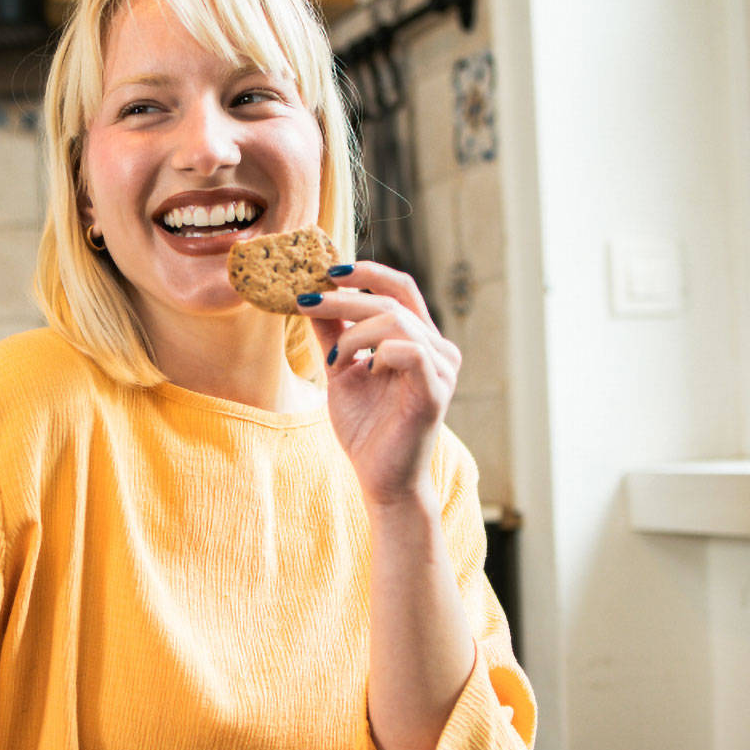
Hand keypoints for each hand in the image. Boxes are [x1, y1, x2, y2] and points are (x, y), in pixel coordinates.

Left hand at [294, 261, 459, 505]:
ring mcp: (442, 370)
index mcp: (419, 339)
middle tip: (307, 301)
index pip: (401, 288)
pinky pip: (412, 352)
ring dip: (354, 332)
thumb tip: (309, 297)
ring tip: (334, 358)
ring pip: (397, 322)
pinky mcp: (437, 392)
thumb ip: (331, 334)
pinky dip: (380, 353)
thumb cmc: (365, 428)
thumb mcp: (340, 371)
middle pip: (393, 300)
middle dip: (344, 298)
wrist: (380, 479)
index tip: (328, 270)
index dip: (368, 271)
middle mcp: (438, 349)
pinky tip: (365, 370)